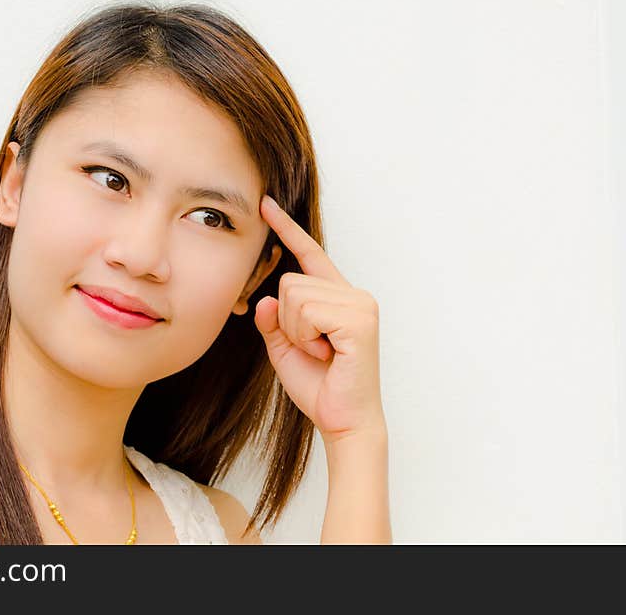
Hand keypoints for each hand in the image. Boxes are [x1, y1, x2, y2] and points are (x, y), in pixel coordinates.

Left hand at [254, 195, 384, 443]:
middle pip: (289, 282)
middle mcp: (352, 293)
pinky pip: (307, 312)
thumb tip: (266, 299)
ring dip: (296, 331)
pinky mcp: (359, 319)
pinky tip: (326, 353)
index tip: (266, 204)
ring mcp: (359, 303)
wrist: (342, 420)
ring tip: (321, 352)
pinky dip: (305, 336)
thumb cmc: (319, 387)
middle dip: (286, 321)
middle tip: (313, 348)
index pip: (308, 255)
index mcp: (336, 297)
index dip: (287, 229)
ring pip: (294, 296)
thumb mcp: (284, 349)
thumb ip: (273, 321)